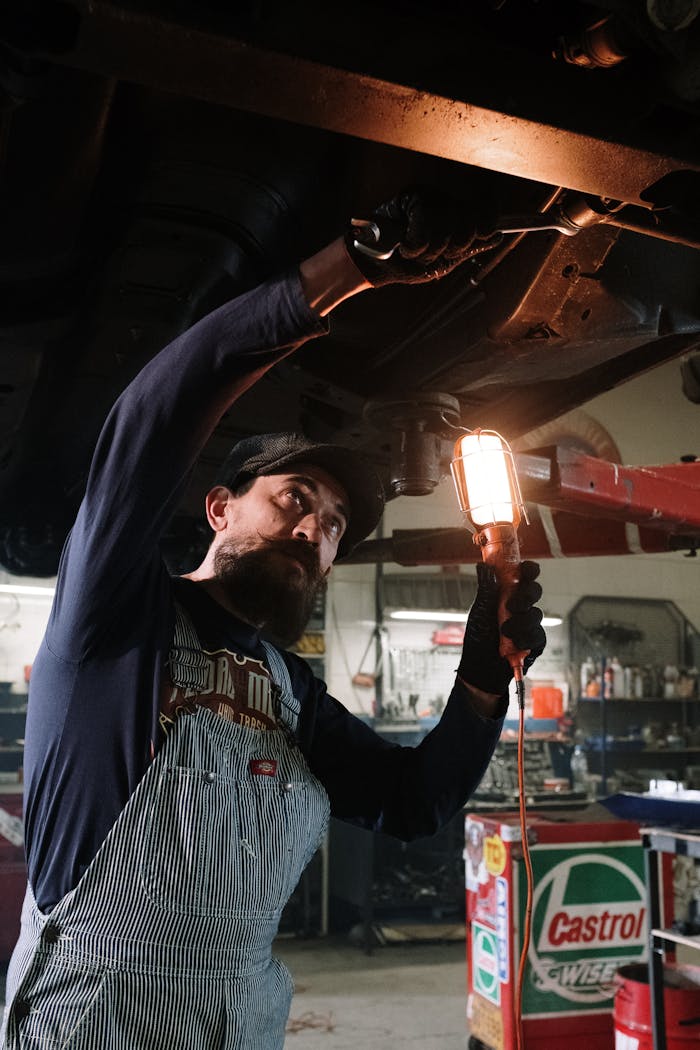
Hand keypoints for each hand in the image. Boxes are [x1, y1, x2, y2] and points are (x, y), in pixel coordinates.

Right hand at [345, 186, 499, 286]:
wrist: (375, 266)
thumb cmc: (407, 263)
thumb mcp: (444, 262)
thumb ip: (470, 248)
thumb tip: (498, 236)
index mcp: (457, 216)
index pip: (486, 212)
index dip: (488, 225)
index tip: (487, 234)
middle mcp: (446, 202)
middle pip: (471, 223)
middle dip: (453, 248)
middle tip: (433, 254)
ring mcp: (429, 198)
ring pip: (448, 226)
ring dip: (430, 251)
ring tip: (415, 253)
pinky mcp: (410, 198)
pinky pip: (425, 223)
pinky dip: (415, 245)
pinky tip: (405, 247)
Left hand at [458, 561, 545, 696]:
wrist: (480, 667)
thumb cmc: (479, 637)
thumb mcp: (480, 611)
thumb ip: (486, 589)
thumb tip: (484, 566)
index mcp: (508, 594)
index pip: (523, 576)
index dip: (529, 570)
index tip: (526, 570)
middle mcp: (521, 606)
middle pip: (535, 591)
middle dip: (527, 596)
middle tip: (513, 605)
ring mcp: (529, 624)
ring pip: (536, 614)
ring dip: (520, 622)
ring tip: (505, 631)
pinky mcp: (535, 641)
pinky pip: (538, 634)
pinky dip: (525, 638)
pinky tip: (515, 644)